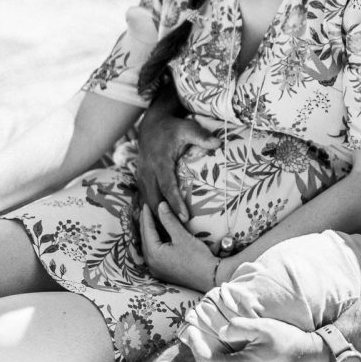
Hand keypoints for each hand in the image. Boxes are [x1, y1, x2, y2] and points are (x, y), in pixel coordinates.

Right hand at [137, 84, 219, 224]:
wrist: (151, 125)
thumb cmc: (173, 128)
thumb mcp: (187, 128)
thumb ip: (202, 136)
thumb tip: (218, 142)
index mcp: (159, 162)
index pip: (167, 186)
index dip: (176, 203)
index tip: (185, 218)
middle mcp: (148, 172)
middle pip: (155, 200)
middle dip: (164, 219)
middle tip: (178, 235)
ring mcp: (142, 177)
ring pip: (148, 203)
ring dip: (157, 219)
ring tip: (170, 236)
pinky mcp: (142, 180)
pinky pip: (145, 200)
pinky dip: (152, 213)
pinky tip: (161, 226)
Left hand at [140, 202, 217, 289]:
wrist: (210, 278)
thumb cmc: (197, 257)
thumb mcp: (182, 236)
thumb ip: (169, 220)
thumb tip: (160, 205)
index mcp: (154, 253)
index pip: (147, 230)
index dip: (146, 216)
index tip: (146, 204)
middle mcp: (151, 263)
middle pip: (145, 239)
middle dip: (145, 224)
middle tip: (146, 210)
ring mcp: (156, 269)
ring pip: (148, 247)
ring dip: (148, 234)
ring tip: (150, 221)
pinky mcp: (162, 272)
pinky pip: (153, 254)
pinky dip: (153, 243)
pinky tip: (158, 237)